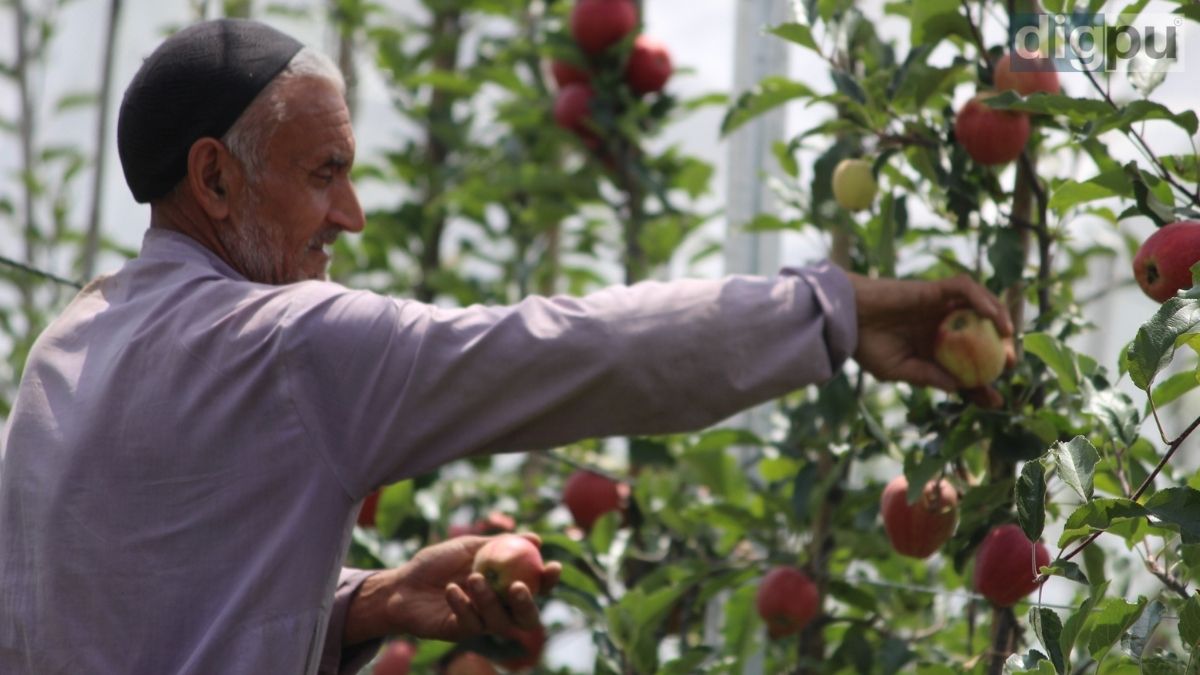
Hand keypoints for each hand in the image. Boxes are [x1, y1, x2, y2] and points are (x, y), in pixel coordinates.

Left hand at [343, 533, 561, 644]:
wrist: (401, 584)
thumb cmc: (435, 563)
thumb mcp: (468, 547)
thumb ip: (500, 544)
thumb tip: (535, 538)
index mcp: (503, 586)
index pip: (535, 588)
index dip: (548, 581)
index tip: (552, 566)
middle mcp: (497, 608)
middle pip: (526, 617)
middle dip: (527, 604)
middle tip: (518, 586)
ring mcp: (480, 623)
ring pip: (499, 622)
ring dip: (488, 600)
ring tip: (472, 578)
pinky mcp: (460, 633)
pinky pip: (470, 624)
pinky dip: (462, 605)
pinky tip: (450, 590)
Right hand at [847, 272, 1014, 405]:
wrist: (845, 318)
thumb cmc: (865, 345)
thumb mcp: (897, 370)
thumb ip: (926, 376)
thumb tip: (958, 388)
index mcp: (932, 351)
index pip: (965, 368)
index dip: (982, 384)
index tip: (996, 400)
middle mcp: (941, 328)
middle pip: (981, 337)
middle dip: (1000, 351)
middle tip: (1010, 365)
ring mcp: (939, 307)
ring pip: (979, 308)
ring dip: (998, 321)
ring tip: (1008, 340)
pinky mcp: (934, 289)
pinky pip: (964, 289)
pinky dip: (982, 299)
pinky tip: (992, 317)